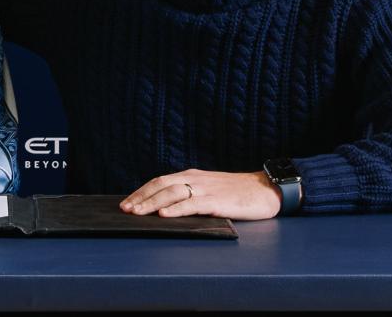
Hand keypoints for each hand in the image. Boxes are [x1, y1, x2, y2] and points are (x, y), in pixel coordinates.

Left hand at [119, 169, 281, 220]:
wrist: (266, 189)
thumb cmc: (238, 193)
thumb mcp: (209, 189)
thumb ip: (190, 194)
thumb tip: (167, 207)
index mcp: (191, 176)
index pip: (159, 181)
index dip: (141, 192)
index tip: (126, 202)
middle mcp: (195, 179)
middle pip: (161, 185)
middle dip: (141, 198)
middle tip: (125, 209)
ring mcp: (206, 190)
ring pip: (172, 194)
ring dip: (152, 203)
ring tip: (137, 212)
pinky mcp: (217, 201)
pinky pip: (192, 204)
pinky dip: (176, 209)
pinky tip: (164, 215)